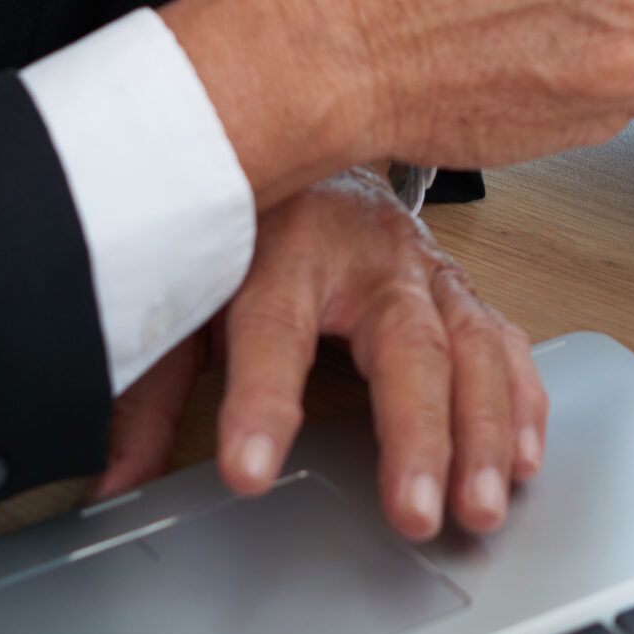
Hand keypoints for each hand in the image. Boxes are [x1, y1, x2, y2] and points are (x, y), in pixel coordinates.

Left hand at [98, 170, 545, 540]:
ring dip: (484, 431)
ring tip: (480, 503)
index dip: (262, 403)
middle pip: (405, 346)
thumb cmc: (252, 219)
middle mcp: (370, 258)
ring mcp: (428, 272)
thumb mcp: (188, 289)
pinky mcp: (462, 291)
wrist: (317, 121)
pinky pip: (506, 343)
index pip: (273, 331)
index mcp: (286, 247)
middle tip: (415, 512)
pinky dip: (522, 403)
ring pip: (472, 349)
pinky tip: (523, 458)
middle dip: (416, 435)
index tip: (250, 470)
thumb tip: (110, 478)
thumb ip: (149, 386)